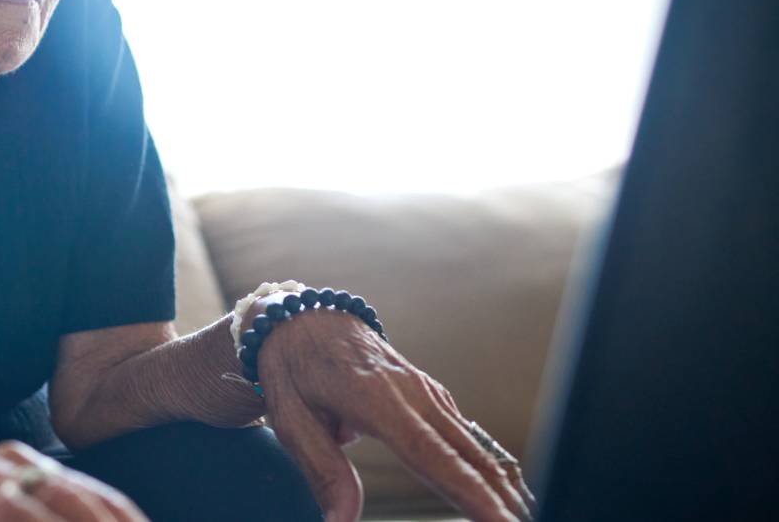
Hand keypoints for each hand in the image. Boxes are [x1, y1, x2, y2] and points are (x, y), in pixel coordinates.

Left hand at [254, 303, 535, 521]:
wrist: (302, 316)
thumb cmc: (293, 367)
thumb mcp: (290, 417)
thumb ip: (323, 469)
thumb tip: (341, 521)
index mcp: (377, 399)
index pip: (434, 456)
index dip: (471, 492)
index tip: (503, 520)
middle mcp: (413, 393)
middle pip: (470, 456)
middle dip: (504, 499)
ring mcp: (427, 392)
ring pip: (478, 446)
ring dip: (507, 486)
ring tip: (526, 517)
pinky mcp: (432, 395)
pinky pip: (469, 437)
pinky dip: (493, 467)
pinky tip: (511, 495)